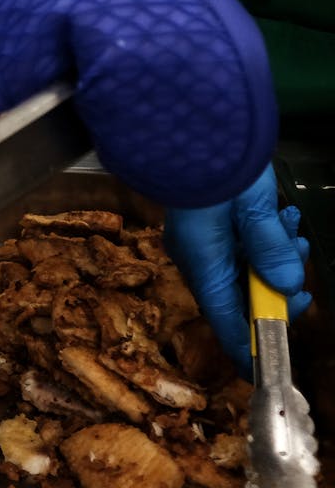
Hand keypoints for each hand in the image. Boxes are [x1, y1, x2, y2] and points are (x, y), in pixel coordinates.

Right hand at [165, 164, 311, 376]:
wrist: (186, 122)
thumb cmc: (214, 165)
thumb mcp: (253, 209)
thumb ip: (271, 250)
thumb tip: (289, 287)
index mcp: (203, 262)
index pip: (227, 322)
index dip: (251, 347)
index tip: (272, 364)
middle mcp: (198, 258)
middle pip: (241, 297)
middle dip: (276, 292)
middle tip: (302, 281)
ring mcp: (201, 242)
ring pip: (244, 270)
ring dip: (274, 260)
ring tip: (293, 232)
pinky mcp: (207, 224)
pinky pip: (239, 247)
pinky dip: (263, 240)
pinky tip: (280, 219)